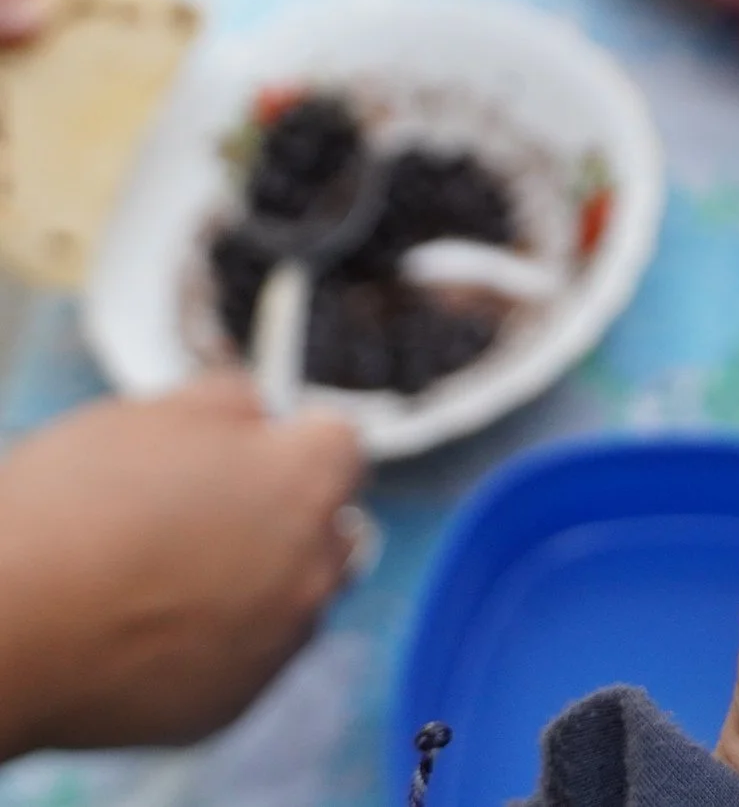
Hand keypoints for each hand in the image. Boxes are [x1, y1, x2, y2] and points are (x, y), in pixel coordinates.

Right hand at [0, 378, 364, 756]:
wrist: (4, 633)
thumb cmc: (64, 518)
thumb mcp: (146, 414)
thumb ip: (228, 402)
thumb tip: (254, 413)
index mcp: (303, 482)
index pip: (339, 446)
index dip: (292, 443)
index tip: (259, 451)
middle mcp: (312, 566)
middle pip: (330, 528)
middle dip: (286, 517)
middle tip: (206, 516)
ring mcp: (277, 642)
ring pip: (293, 599)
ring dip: (257, 584)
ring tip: (168, 578)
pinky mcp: (231, 702)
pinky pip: (246, 661)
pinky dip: (216, 644)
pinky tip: (150, 629)